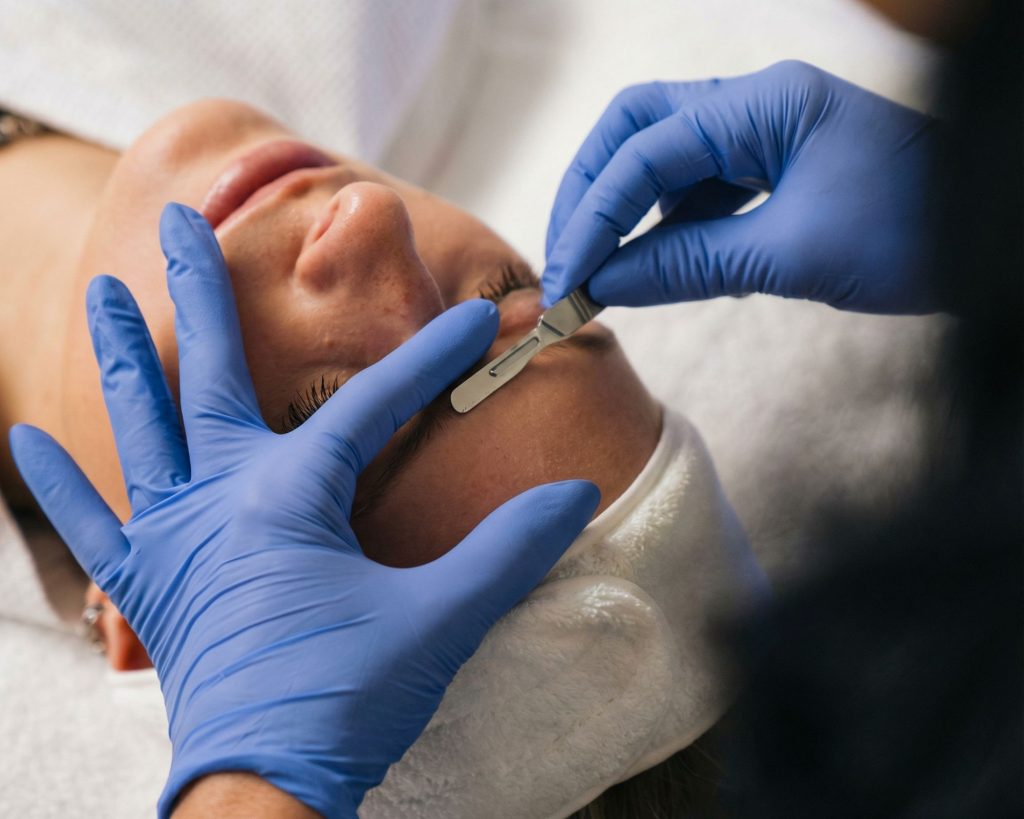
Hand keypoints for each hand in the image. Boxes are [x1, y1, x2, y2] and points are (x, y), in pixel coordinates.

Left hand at [10, 204, 598, 818]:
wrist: (265, 789)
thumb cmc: (345, 699)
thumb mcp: (439, 620)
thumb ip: (507, 549)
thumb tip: (574, 494)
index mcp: (291, 495)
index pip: (374, 402)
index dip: (431, 356)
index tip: (472, 319)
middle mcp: (220, 498)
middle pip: (209, 372)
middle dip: (201, 289)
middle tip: (179, 218)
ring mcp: (175, 539)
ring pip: (140, 427)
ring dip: (122, 356)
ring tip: (100, 291)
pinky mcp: (150, 587)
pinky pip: (96, 525)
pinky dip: (61, 483)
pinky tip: (24, 438)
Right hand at [543, 61, 937, 313]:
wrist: (992, 239)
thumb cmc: (916, 235)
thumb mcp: (791, 256)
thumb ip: (686, 264)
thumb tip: (602, 283)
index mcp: (767, 104)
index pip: (646, 151)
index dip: (594, 218)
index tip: (566, 280)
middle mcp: (756, 105)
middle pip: (637, 130)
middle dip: (590, 193)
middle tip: (564, 259)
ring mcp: (764, 134)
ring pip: (662, 159)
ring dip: (621, 211)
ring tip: (595, 270)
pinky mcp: (772, 169)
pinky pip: (697, 190)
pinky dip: (664, 227)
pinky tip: (649, 265)